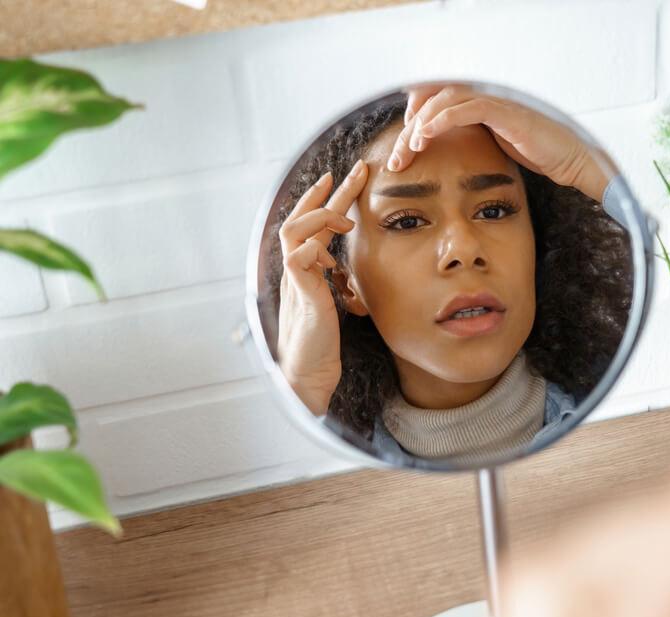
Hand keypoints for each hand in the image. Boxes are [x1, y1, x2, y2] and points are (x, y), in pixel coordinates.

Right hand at [277, 160, 367, 414]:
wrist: (307, 372)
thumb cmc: (321, 342)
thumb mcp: (333, 301)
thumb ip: (336, 280)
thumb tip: (345, 266)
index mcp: (305, 269)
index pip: (313, 225)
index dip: (327, 200)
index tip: (343, 180)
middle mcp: (295, 269)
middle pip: (302, 218)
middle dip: (328, 193)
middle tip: (355, 170)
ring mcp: (294, 279)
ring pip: (294, 231)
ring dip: (321, 218)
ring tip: (345, 220)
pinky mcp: (299, 293)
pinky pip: (297, 256)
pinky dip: (316, 249)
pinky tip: (331, 257)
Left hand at [387, 84, 609, 201]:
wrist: (571, 160)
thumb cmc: (540, 157)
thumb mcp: (497, 151)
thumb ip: (475, 144)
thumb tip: (448, 157)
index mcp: (481, 107)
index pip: (438, 101)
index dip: (416, 117)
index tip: (404, 146)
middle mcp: (486, 99)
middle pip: (436, 98)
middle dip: (411, 126)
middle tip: (398, 155)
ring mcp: (496, 102)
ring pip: (446, 99)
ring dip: (422, 123)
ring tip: (409, 147)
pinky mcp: (506, 113)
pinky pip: (467, 108)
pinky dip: (442, 119)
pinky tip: (426, 134)